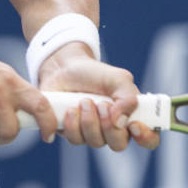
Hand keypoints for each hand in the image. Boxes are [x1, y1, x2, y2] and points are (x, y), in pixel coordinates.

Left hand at [37, 42, 159, 150]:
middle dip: (108, 125)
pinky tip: (71, 108)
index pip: (148, 139)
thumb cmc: (95, 74)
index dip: (145, 137)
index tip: (134, 125)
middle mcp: (114, 130)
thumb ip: (128, 97)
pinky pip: (75, 139)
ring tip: (84, 100)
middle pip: (118, 145)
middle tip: (101, 104)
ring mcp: (93, 133)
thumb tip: (120, 122)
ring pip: (95, 142)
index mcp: (132, 118)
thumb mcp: (118, 78)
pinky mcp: (73, 133)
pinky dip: (72, 122)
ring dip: (89, 120)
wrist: (65, 68)